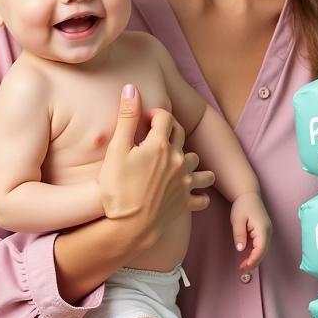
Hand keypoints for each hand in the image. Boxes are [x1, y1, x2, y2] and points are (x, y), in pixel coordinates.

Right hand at [98, 84, 214, 232]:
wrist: (130, 228)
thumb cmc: (118, 191)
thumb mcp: (116, 151)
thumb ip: (126, 118)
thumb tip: (132, 88)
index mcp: (161, 146)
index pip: (165, 118)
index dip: (155, 114)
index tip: (146, 118)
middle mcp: (178, 160)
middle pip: (181, 135)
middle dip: (171, 130)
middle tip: (158, 134)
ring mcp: (185, 182)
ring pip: (197, 162)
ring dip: (189, 158)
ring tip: (179, 160)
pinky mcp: (186, 202)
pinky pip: (201, 195)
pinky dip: (199, 191)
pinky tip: (192, 191)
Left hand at [230, 192, 271, 270]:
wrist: (248, 194)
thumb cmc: (243, 205)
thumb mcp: (237, 220)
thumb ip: (239, 234)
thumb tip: (241, 249)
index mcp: (263, 228)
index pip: (260, 249)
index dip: (253, 260)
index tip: (243, 267)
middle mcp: (268, 231)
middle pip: (263, 252)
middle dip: (254, 262)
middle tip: (242, 270)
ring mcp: (268, 231)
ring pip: (263, 250)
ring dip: (255, 259)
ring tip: (244, 266)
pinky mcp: (265, 231)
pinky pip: (262, 246)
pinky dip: (256, 253)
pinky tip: (248, 257)